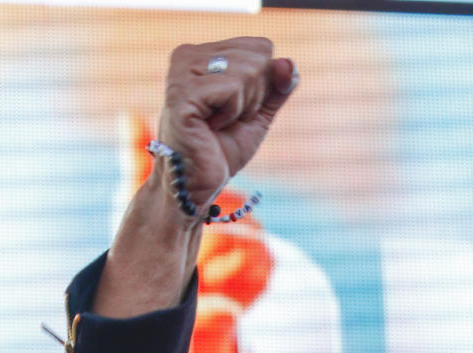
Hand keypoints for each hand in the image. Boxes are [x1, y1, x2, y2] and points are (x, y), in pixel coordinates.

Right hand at [159, 39, 297, 212]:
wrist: (197, 185)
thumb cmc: (222, 149)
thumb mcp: (258, 113)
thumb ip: (277, 86)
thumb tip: (289, 63)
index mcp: (205, 52)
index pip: (261, 47)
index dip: (262, 85)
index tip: (235, 109)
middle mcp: (189, 54)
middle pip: (258, 56)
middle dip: (253, 96)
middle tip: (226, 120)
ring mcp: (182, 70)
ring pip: (248, 71)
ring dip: (242, 107)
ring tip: (217, 124)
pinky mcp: (182, 91)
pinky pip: (232, 89)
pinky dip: (231, 114)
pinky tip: (210, 127)